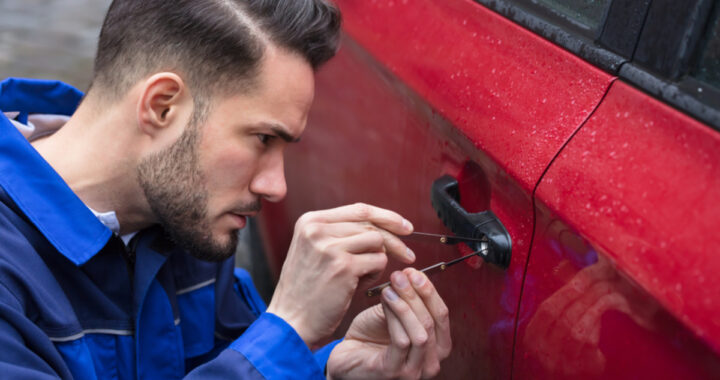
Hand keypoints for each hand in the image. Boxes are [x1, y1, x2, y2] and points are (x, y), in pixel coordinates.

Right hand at [266, 203, 414, 345]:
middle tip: (408, 255)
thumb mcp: (314, 250)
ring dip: (379, 259)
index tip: (405, 226)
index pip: (359, 209)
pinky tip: (361, 284)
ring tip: (365, 275)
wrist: (291, 320)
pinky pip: (378, 261)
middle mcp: (318, 229)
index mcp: (310, 221)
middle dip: (394, 240)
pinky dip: (376, 273)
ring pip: (377, 242)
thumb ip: (340, 234)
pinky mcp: (343, 267)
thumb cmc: (307, 290)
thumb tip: (382, 226)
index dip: (387, 217)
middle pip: (371, 225)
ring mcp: (330, 247)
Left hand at [327, 268, 451, 378]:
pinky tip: (386, 301)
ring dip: (406, 305)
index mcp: (435, 347)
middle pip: (434, 322)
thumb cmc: (370, 337)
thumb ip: (407, 300)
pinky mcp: (393, 372)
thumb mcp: (394, 313)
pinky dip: (395, 317)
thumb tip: (411, 274)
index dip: (429, 291)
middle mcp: (430, 363)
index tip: (415, 273)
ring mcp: (413, 372)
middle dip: (418, 294)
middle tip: (401, 276)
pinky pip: (402, 341)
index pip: (442, 315)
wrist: (345, 356)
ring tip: (390, 287)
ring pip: (421, 333)